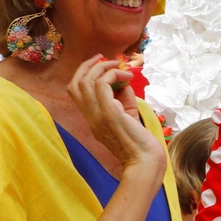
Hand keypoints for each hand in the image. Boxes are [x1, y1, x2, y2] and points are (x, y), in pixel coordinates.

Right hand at [67, 55, 164, 180]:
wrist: (145, 162)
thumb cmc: (140, 143)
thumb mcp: (128, 116)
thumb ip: (122, 98)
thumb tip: (123, 81)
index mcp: (92, 118)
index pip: (75, 92)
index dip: (84, 73)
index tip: (100, 64)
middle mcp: (90, 117)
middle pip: (75, 84)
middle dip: (88, 66)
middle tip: (104, 58)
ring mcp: (97, 115)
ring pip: (85, 82)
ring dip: (102, 68)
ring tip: (119, 68)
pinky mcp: (109, 114)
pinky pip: (101, 85)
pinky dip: (112, 75)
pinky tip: (126, 78)